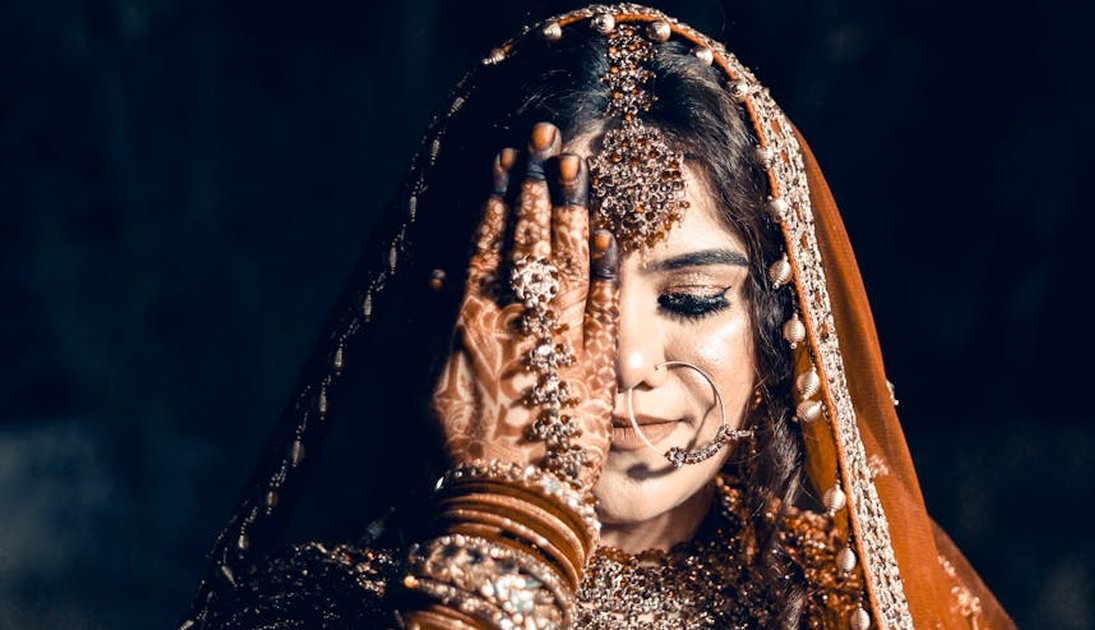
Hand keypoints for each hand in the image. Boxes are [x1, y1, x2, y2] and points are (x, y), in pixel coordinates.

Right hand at [433, 122, 619, 488]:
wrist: (509, 501)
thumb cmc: (460, 448)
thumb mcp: (429, 384)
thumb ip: (432, 325)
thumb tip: (434, 275)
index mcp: (471, 323)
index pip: (486, 245)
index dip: (497, 200)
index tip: (506, 162)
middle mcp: (518, 322)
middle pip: (529, 240)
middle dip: (537, 186)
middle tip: (544, 140)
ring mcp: (561, 342)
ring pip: (569, 262)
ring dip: (573, 211)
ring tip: (576, 168)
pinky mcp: (597, 367)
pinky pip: (605, 308)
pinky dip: (608, 271)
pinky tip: (610, 237)